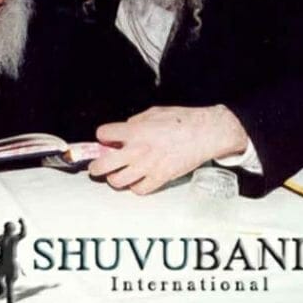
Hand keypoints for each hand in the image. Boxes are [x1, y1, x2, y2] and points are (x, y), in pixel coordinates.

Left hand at [88, 105, 249, 194]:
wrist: (206, 133)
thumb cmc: (183, 120)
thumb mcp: (154, 112)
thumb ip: (135, 121)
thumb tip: (124, 129)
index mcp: (135, 130)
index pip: (103, 134)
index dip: (102, 136)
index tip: (105, 139)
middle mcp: (138, 150)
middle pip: (103, 165)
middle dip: (96, 166)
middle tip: (97, 165)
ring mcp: (148, 166)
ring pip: (117, 181)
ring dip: (114, 178)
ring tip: (116, 175)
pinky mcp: (160, 178)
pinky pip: (139, 190)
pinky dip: (135, 187)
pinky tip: (137, 180)